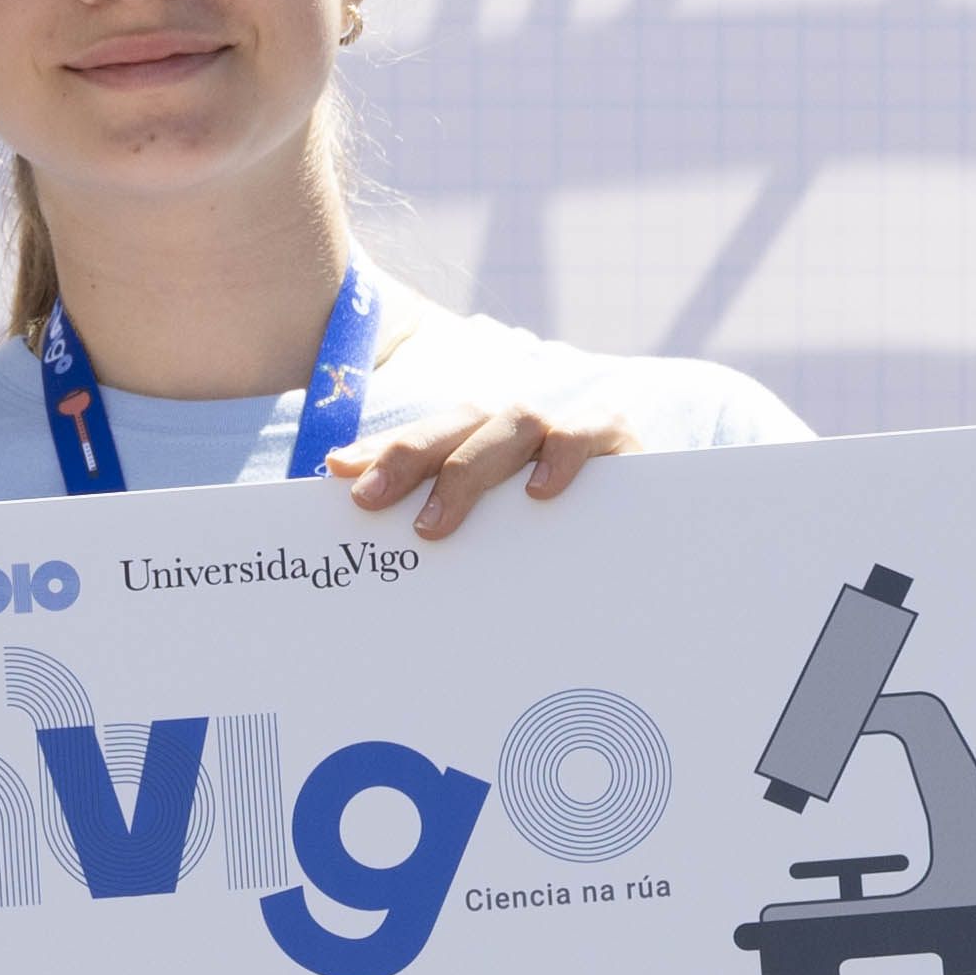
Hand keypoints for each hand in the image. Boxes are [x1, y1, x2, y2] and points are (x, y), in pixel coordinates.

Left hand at [332, 391, 644, 537]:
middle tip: (369, 500)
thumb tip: (371, 524)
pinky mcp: (613, 437)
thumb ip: (444, 529)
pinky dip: (562, 455)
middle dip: (408, 456)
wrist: (639, 553)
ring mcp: (564, 427)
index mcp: (481, 444)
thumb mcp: (489, 543)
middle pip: (459, 423)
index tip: (336, 472)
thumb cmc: (550, 551)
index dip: (380, 450)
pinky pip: (584, 431)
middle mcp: (516, 428)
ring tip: (435, 524)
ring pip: (514, 421)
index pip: (425, 437)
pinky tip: (541, 491)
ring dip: (470, 469)